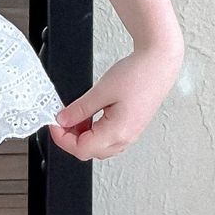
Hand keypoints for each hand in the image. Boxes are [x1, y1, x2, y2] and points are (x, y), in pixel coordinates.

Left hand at [47, 41, 182, 161]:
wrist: (159, 63)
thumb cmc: (138, 74)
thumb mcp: (101, 90)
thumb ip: (79, 109)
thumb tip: (63, 120)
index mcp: (118, 132)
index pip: (81, 149)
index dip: (62, 138)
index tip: (54, 124)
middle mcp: (126, 138)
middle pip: (89, 151)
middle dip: (71, 138)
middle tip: (63, 119)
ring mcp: (130, 134)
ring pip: (98, 147)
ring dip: (83, 135)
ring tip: (77, 115)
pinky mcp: (132, 127)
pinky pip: (108, 138)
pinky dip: (94, 131)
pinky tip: (90, 116)